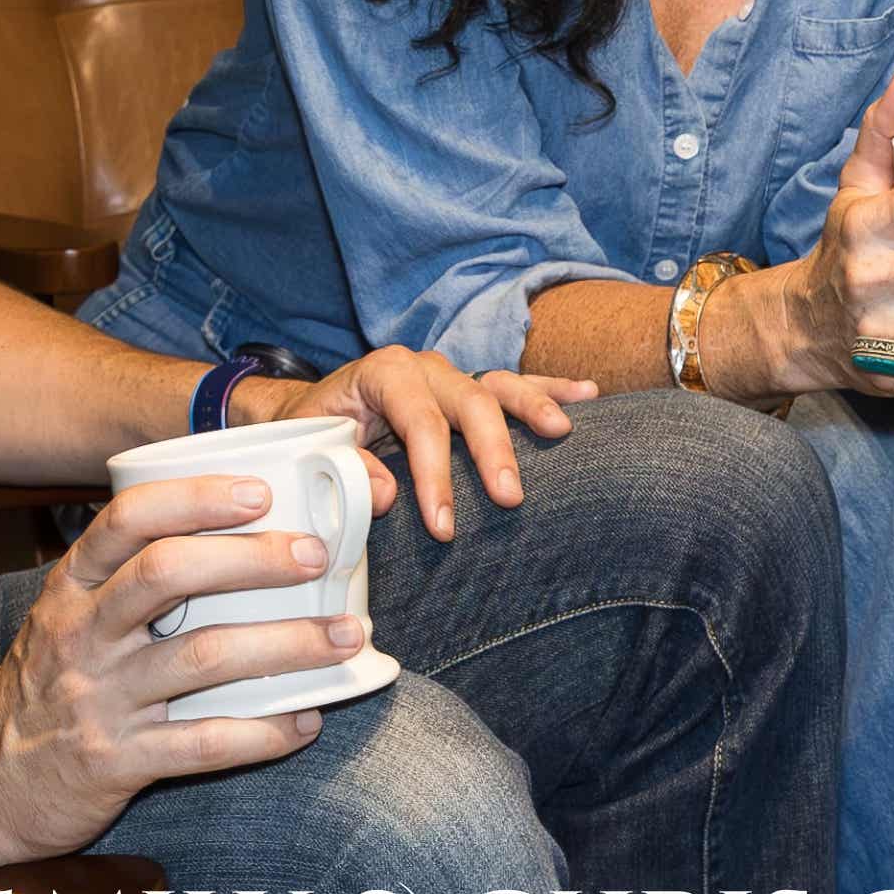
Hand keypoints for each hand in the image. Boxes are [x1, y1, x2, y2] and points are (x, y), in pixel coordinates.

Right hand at [0, 473, 358, 853]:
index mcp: (71, 589)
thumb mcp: (71, 617)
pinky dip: (266, 730)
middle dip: (253, 559)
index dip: (196, 498)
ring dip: (286, 644)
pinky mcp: (117, 762)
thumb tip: (248, 529)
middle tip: (317, 555)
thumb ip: (134, 577)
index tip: (261, 492)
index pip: (127, 521)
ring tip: (346, 637)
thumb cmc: (49, 683)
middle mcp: (81, 636)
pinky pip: (204, 743)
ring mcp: (99, 700)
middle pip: (168, 575)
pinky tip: (308, 718)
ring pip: (203, 658)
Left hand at [249, 349, 600, 542]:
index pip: (420, 421)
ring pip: (500, 386)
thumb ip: (346, 468)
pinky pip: (514, 386)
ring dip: (534, 408)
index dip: (435, 473)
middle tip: (509, 500)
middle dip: (492, 451)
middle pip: (470, 401)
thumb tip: (387, 493)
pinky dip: (551, 390)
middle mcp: (425, 367)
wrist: (305, 415)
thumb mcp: (311, 451)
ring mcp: (452, 375)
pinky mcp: (468, 389)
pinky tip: (588, 395)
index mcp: (384, 373)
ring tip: (562, 432)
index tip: (443, 526)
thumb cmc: (308, 436)